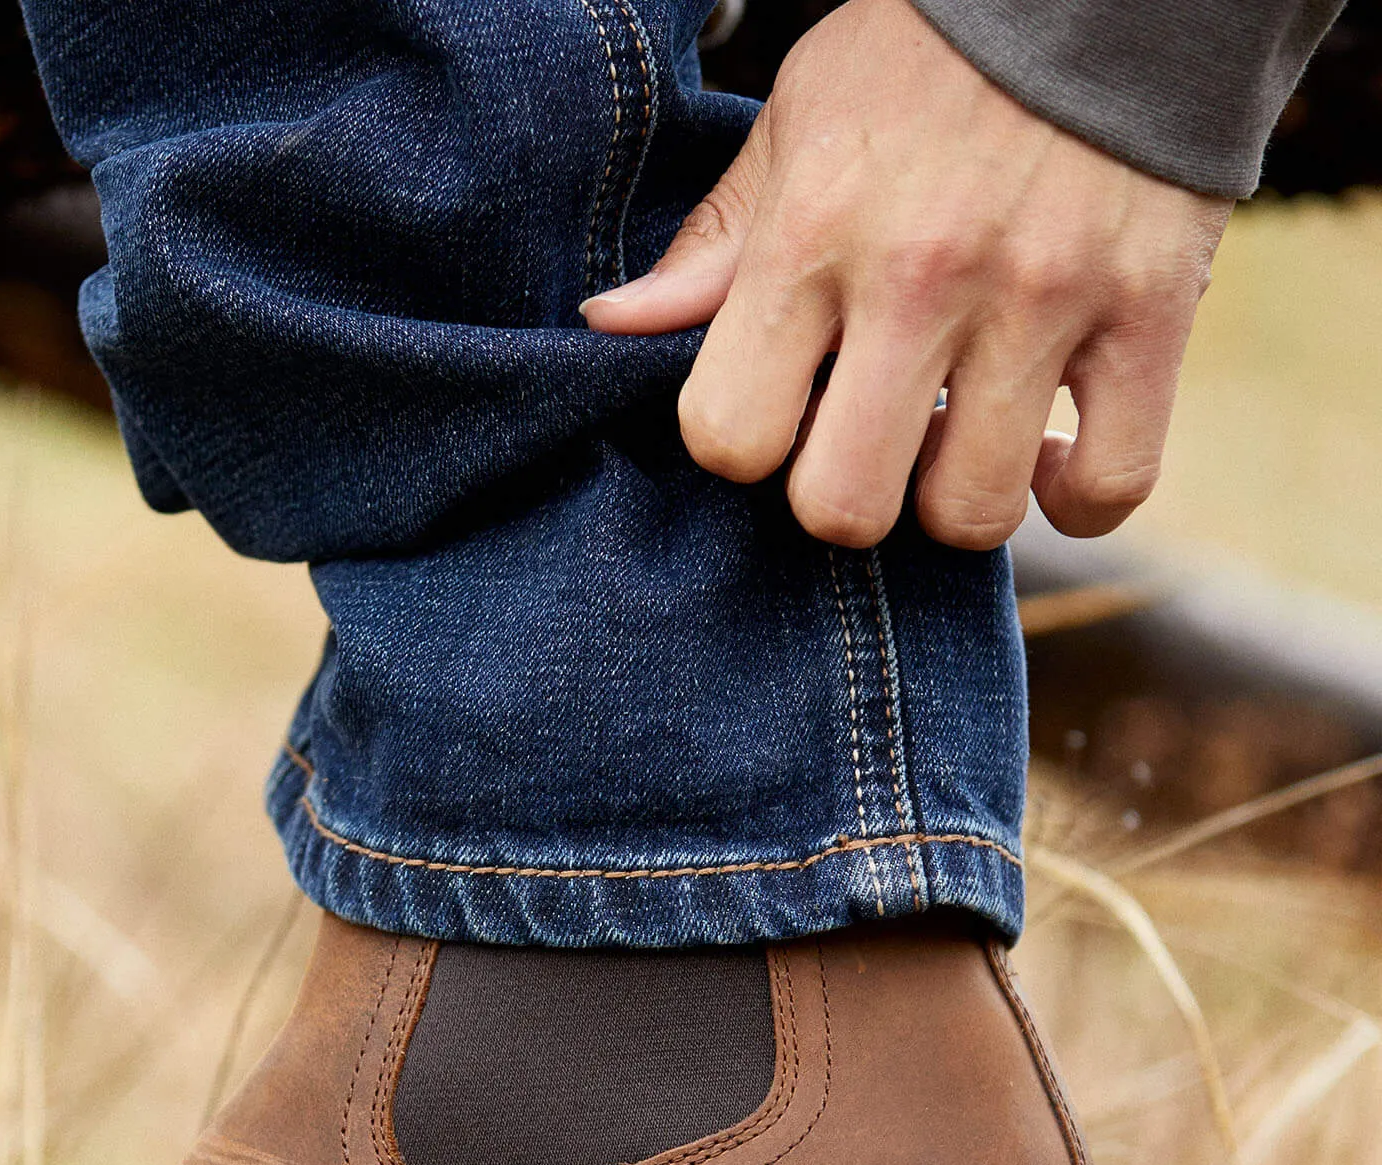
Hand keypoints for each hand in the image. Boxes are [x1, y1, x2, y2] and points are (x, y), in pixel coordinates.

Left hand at [580, 0, 1231, 549]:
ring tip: (958, 437)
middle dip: (842, 497)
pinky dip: (1076, 500)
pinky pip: (1113, 484)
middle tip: (865, 440)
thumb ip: (714, 244)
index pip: (729, 436)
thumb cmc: (930, 52)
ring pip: (972, 512)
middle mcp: (924, 277)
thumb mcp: (799, 119)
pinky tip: (1048, 459)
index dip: (743, 444)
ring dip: (954, 499)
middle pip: (843, 506)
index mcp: (814, 235)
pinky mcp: (1153, 311)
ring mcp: (1045, 300)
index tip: (777, 406)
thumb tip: (611, 326)